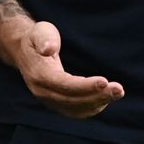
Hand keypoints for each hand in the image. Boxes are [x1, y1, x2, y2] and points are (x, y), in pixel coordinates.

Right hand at [6, 20, 124, 117]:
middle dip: (97, 96)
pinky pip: (75, 111)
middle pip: (72, 100)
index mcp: (39, 75)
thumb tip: (49, 48)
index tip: (105, 81)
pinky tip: (105, 98)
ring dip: (98, 102)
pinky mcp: (56, 103)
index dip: (84, 86)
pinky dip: (91, 107)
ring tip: (118, 92)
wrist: (24, 51)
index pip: (64, 85)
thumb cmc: (36, 38)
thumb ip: (45, 39)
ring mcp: (48, 100)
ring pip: (76, 108)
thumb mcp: (40, 31)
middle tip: (119, 89)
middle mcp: (42, 92)